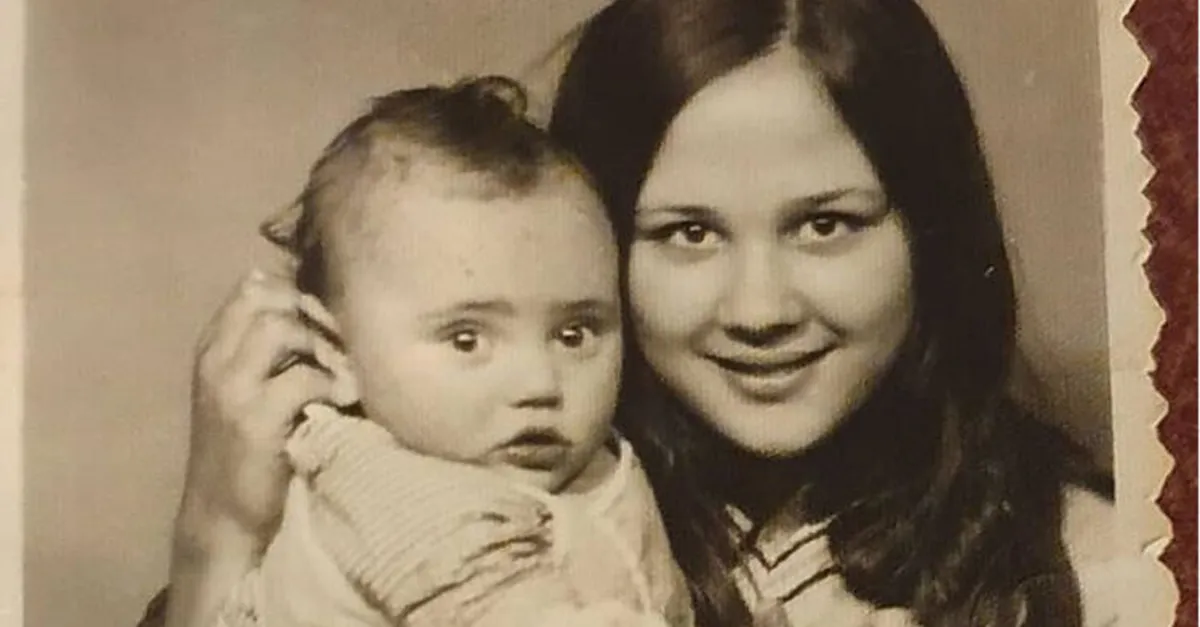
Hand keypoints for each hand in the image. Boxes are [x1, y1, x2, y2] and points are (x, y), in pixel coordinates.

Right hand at [177, 269, 341, 549]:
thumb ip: (267, 349)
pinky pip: (304, 377)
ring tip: (344, 372)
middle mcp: (215, 361)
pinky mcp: (254, 420)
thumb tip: (305, 299)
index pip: (252, 288)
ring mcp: (231, 389)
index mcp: (212, 349)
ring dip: (323, 345)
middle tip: (342, 343)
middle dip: (314, 313)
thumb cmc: (245, 450)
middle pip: (267, 298)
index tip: (328, 318)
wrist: (222, 516)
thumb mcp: (246, 390)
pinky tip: (345, 400)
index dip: (297, 292)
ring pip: (281, 328)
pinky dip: (334, 384)